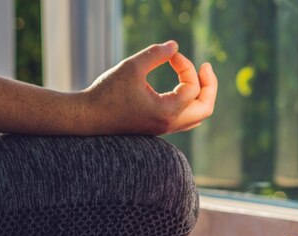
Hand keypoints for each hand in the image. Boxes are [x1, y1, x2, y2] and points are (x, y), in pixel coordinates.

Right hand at [81, 40, 217, 135]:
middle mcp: (169, 124)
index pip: (192, 87)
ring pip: (197, 116)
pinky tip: (182, 88)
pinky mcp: (158, 126)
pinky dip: (190, 102)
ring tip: (199, 75)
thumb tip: (174, 46)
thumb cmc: (107, 93)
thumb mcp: (131, 67)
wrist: (87, 118)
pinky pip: (185, 118)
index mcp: (167, 112)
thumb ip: (155, 54)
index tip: (171, 55)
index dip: (186, 66)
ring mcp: (164, 128)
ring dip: (201, 95)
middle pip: (206, 108)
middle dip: (209, 86)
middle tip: (206, 66)